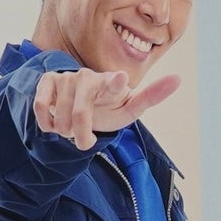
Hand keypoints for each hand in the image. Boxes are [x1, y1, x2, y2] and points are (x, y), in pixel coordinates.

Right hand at [31, 62, 178, 152]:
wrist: (80, 106)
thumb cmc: (109, 107)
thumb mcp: (129, 108)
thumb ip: (151, 97)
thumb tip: (178, 78)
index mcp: (112, 84)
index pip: (114, 83)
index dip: (115, 83)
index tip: (120, 80)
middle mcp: (88, 76)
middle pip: (81, 113)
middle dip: (81, 134)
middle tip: (85, 143)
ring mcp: (66, 78)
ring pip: (61, 115)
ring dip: (65, 130)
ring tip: (71, 128)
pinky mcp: (48, 81)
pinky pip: (42, 107)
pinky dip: (47, 122)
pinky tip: (54, 123)